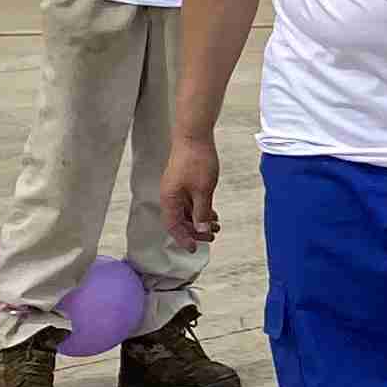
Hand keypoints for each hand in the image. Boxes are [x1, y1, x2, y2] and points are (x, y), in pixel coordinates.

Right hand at [162, 132, 220, 250]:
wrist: (194, 137)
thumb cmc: (197, 161)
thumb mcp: (203, 190)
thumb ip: (202, 212)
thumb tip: (201, 231)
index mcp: (170, 199)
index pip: (173, 226)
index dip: (183, 239)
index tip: (194, 249)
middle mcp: (170, 196)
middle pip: (179, 221)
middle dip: (195, 231)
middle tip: (212, 237)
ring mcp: (177, 189)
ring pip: (186, 212)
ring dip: (199, 221)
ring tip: (216, 227)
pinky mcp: (184, 183)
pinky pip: (190, 203)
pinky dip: (200, 210)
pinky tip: (212, 215)